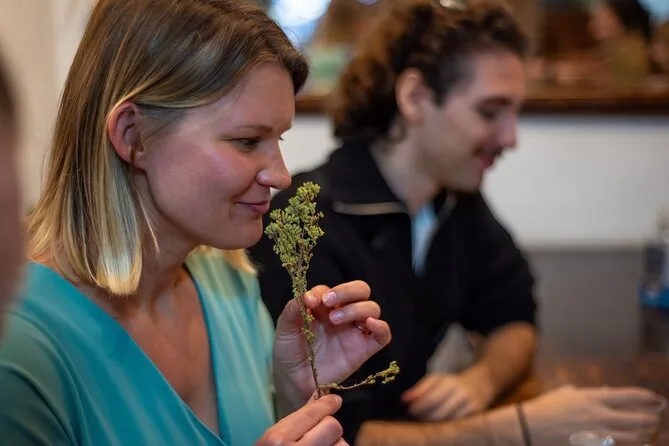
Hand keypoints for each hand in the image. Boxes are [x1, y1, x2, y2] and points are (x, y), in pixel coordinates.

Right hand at [255, 394, 347, 445]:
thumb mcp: (274, 439)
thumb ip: (298, 419)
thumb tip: (322, 398)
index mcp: (278, 440)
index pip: (313, 414)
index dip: (327, 405)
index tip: (335, 401)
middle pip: (333, 427)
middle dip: (329, 428)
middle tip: (321, 433)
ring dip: (336, 445)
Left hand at [273, 281, 391, 404]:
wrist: (294, 382)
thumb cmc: (290, 353)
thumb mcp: (285, 330)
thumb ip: (292, 310)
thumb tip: (304, 296)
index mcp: (325, 306)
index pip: (331, 289)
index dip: (322, 292)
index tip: (309, 301)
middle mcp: (343, 314)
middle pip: (360, 290)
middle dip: (347, 291)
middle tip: (329, 302)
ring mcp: (355, 331)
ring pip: (372, 308)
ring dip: (356, 309)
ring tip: (335, 320)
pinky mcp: (364, 349)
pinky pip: (383, 335)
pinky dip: (381, 327)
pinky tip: (370, 324)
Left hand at [402, 369, 492, 420]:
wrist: (481, 384)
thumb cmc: (452, 382)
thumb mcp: (435, 379)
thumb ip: (420, 389)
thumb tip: (404, 400)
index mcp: (451, 383)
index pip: (432, 398)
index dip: (419, 407)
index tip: (409, 409)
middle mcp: (462, 396)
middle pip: (439, 414)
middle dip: (423, 418)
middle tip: (414, 417)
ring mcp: (470, 408)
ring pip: (447, 422)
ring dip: (432, 424)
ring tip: (424, 420)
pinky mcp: (475, 418)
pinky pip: (456, 427)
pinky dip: (444, 427)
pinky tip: (437, 425)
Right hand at [523, 385, 660, 445]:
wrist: (529, 428)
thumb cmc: (545, 409)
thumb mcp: (566, 393)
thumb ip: (587, 394)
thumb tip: (605, 393)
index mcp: (592, 398)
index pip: (630, 396)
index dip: (647, 397)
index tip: (656, 399)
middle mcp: (599, 415)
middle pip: (639, 419)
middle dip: (651, 419)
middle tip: (653, 419)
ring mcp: (598, 434)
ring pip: (635, 438)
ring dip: (644, 435)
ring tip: (646, 434)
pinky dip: (629, 445)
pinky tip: (632, 443)